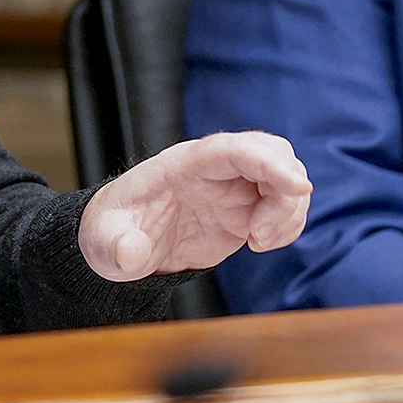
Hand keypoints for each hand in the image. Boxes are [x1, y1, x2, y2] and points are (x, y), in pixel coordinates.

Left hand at [78, 130, 309, 280]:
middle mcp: (214, 168)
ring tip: (257, 243)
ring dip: (289, 212)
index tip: (299, 186)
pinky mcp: (245, 208)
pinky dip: (288, 224)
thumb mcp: (103, 242)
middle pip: (272, 153)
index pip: (233, 149)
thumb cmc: (111, 231)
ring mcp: (233, 186)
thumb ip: (115, 246)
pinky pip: (284, 203)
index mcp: (182, 164)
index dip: (268, 162)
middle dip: (285, 192)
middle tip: (258, 236)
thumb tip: (129, 253)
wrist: (121, 242)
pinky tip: (262, 244)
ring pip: (285, 177)